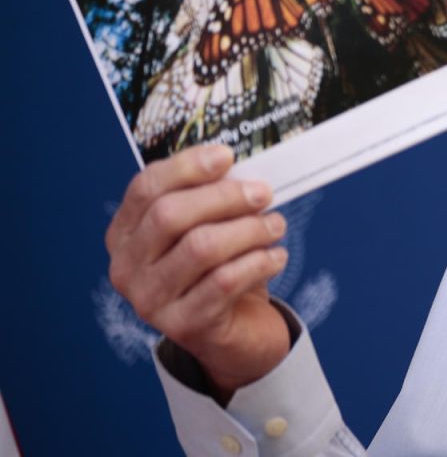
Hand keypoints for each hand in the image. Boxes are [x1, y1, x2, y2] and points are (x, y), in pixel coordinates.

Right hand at [106, 144, 293, 398]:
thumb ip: (212, 198)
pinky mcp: (183, 326)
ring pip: (200, 247)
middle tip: (263, 193)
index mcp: (126, 234)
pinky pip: (225, 282)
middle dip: (224, 197)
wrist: (234, 333)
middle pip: (170, 215)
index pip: (145, 188)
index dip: (186, 167)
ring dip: (248, 229)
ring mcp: (150, 300)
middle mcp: (127, 267)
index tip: (227, 156)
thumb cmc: (220, 268)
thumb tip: (238, 166)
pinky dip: (258, 262)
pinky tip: (276, 257)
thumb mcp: (209, 227)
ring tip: (276, 226)